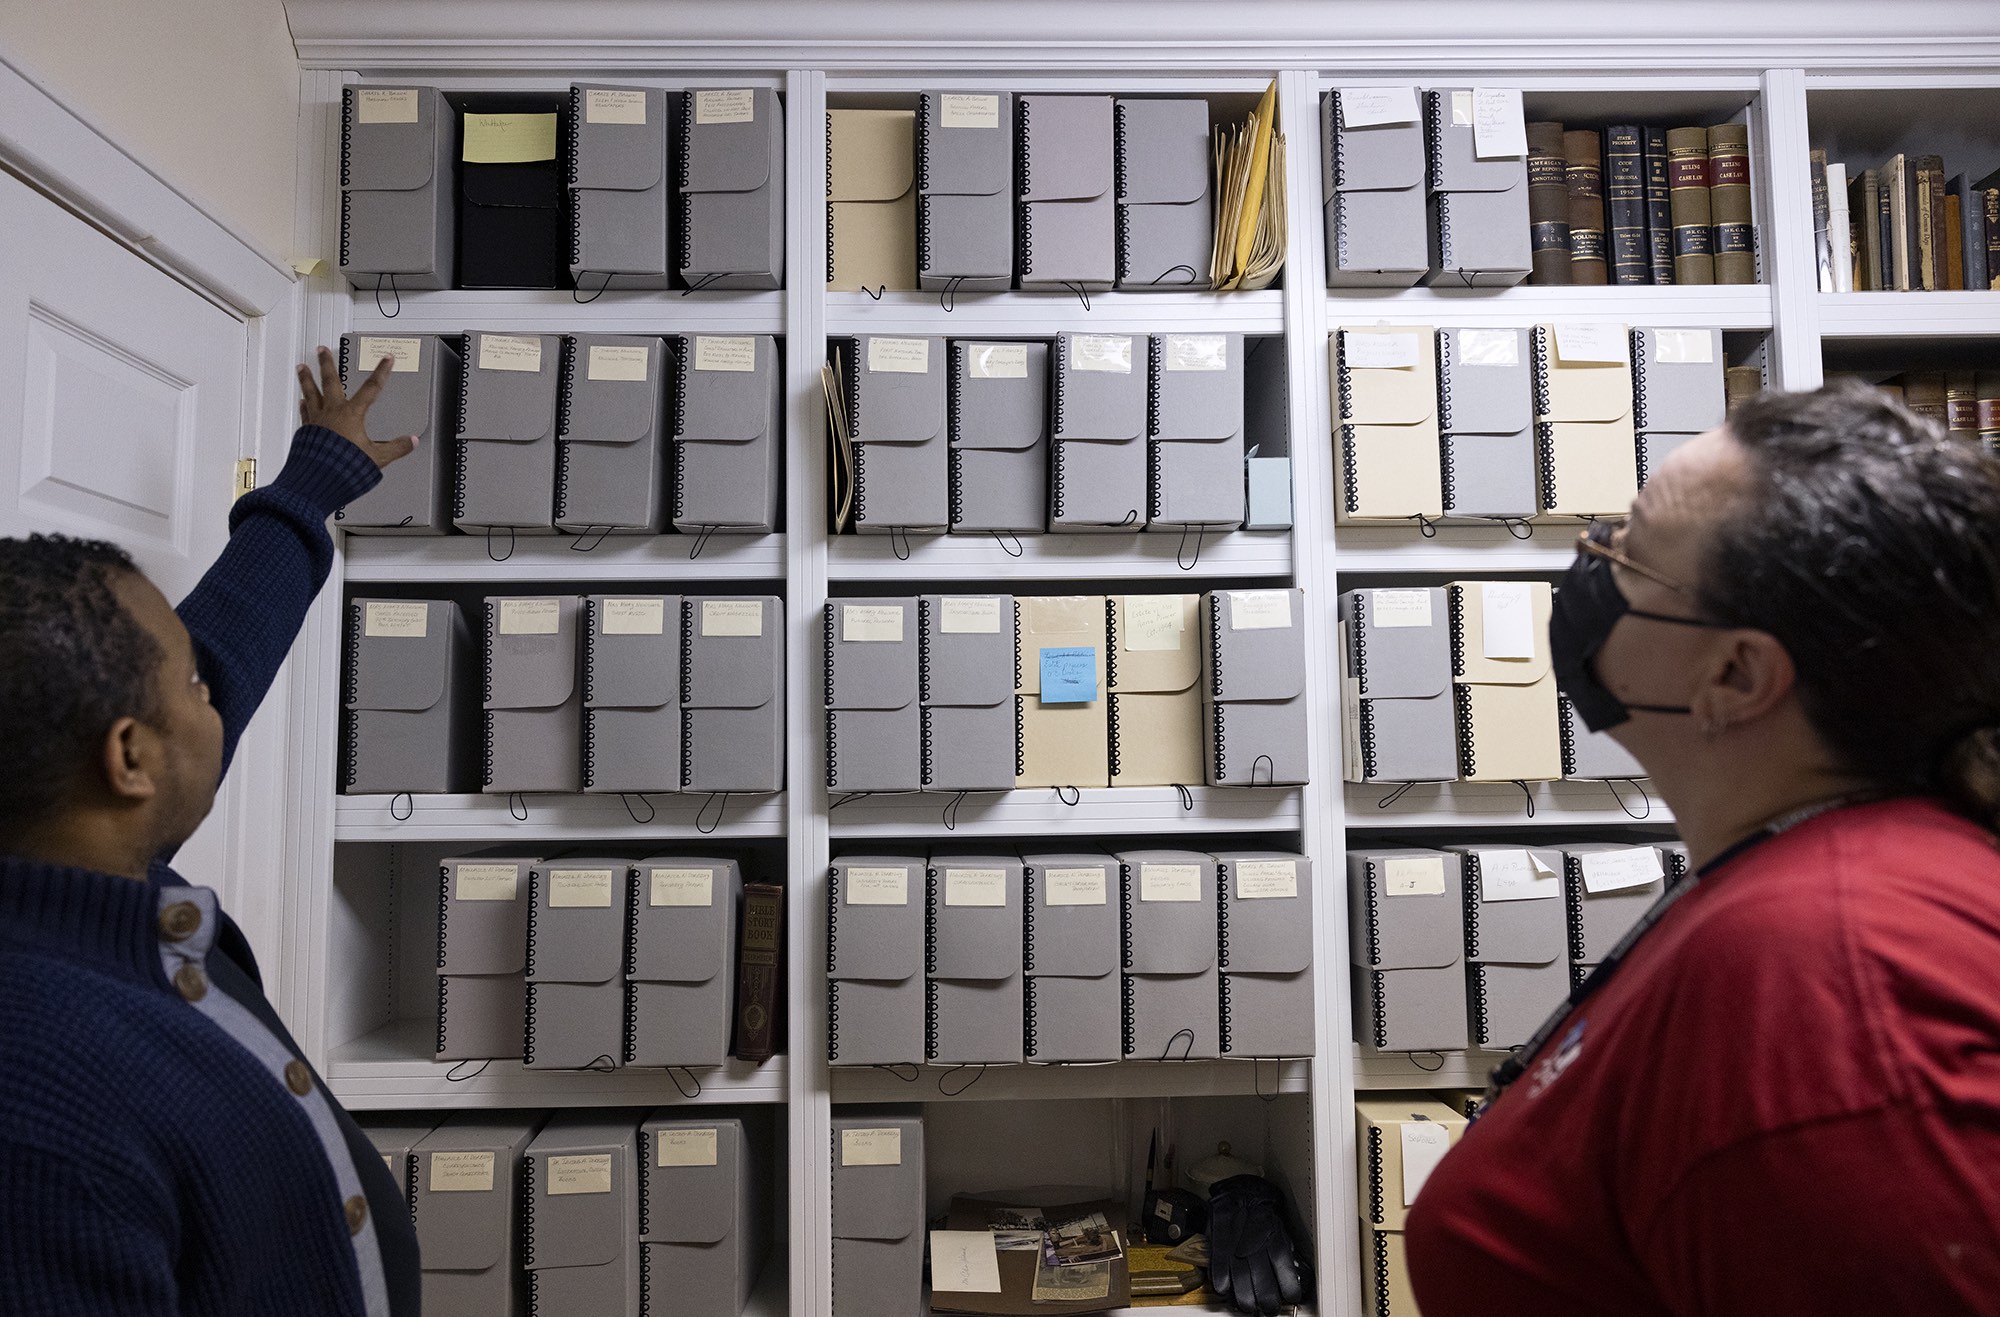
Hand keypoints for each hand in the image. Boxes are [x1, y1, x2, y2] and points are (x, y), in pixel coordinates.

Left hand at [297, 346, 416, 469]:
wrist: (318, 478)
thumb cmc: (344, 467)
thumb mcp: (377, 458)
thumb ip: (395, 448)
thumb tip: (410, 442)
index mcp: (352, 414)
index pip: (371, 388)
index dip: (381, 372)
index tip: (386, 360)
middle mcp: (332, 412)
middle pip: (330, 381)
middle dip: (327, 363)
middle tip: (323, 350)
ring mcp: (317, 420)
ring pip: (311, 392)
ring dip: (306, 378)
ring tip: (302, 367)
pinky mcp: (307, 431)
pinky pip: (305, 412)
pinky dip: (304, 404)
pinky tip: (302, 400)